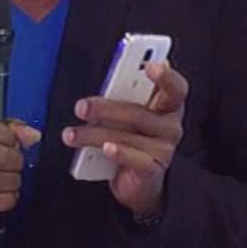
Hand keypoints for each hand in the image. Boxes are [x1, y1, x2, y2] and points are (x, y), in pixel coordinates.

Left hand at [62, 60, 187, 216]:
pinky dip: (119, 153)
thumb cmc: (132, 138)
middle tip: (82, 107)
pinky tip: (105, 149)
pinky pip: (135, 159)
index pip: (174, 87)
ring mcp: (163, 149)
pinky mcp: (152, 170)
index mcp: (167, 105)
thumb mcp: (128, 112)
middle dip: (106, 109)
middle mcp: (169, 126)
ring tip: (72, 134)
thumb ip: (125, 92)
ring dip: (94, 134)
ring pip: (127, 136)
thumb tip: (112, 74)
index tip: (150, 66)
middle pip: (139, 113)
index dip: (165, 76)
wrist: (137, 181)